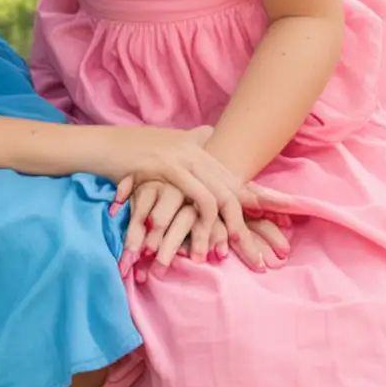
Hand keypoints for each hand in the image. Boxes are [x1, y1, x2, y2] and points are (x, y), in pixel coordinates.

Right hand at [92, 125, 294, 268]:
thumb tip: (209, 133)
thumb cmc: (126, 152)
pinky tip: (206, 241)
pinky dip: (205, 221)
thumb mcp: (162, 143)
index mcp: (196, 147)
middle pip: (234, 188)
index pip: (235, 176)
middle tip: (263, 251)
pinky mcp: (164, 167)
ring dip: (228, 229)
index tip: (288, 212)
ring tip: (234, 253)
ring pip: (219, 195)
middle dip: (251, 222)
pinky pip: (196, 196)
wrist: (96, 145)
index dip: (262, 196)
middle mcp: (194, 149)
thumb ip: (188, 141)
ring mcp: (180, 157)